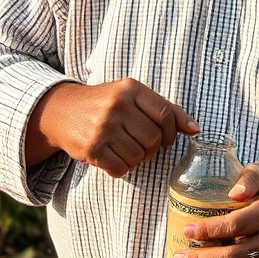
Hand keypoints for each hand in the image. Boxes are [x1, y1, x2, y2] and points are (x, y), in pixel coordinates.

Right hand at [26, 78, 198, 176]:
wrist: (62, 111)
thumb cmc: (106, 103)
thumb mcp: (133, 96)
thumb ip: (165, 109)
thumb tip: (195, 129)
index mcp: (131, 89)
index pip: (166, 114)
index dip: (172, 132)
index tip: (167, 138)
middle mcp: (117, 105)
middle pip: (154, 139)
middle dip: (152, 147)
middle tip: (140, 143)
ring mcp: (103, 127)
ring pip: (139, 156)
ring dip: (135, 158)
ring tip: (123, 147)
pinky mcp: (92, 148)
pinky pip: (121, 168)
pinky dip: (120, 168)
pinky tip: (112, 156)